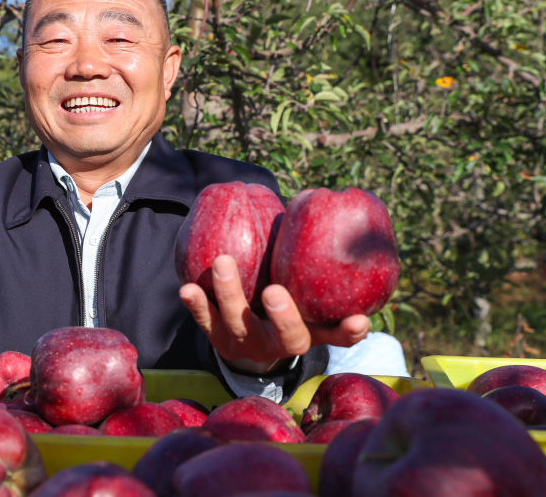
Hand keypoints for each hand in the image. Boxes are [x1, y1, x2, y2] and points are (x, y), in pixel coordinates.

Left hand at [179, 254, 369, 373]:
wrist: (248, 335)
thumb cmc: (285, 296)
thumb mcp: (304, 289)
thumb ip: (311, 258)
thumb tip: (316, 202)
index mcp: (310, 333)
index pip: (337, 335)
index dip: (349, 331)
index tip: (359, 319)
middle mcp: (280, 343)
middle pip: (285, 336)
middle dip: (282, 316)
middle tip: (274, 292)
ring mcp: (247, 343)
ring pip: (239, 325)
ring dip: (229, 296)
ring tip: (221, 263)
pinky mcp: (217, 339)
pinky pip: (205, 322)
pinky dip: (196, 305)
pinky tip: (187, 287)